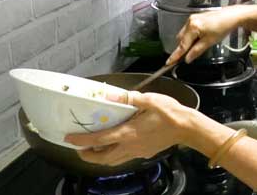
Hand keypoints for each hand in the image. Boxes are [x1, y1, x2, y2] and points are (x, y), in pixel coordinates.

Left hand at [65, 91, 191, 165]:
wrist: (187, 128)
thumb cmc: (170, 113)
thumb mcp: (150, 100)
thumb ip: (128, 99)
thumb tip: (109, 96)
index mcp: (128, 133)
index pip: (99, 140)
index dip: (82, 140)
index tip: (69, 139)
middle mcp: (130, 146)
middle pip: (102, 158)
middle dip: (87, 155)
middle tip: (78, 147)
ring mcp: (137, 152)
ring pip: (113, 161)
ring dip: (100, 157)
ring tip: (93, 149)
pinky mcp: (144, 153)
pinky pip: (124, 158)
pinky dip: (113, 155)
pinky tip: (115, 145)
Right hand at [166, 7, 246, 64]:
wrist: (232, 16)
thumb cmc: (223, 26)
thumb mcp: (209, 42)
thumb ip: (196, 51)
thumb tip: (188, 58)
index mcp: (192, 27)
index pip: (182, 45)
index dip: (175, 55)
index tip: (168, 62)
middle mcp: (190, 21)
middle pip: (181, 39)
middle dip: (183, 48)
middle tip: (187, 56)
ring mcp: (193, 18)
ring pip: (185, 34)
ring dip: (188, 42)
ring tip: (198, 46)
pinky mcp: (197, 17)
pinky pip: (189, 29)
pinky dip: (192, 36)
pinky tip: (200, 39)